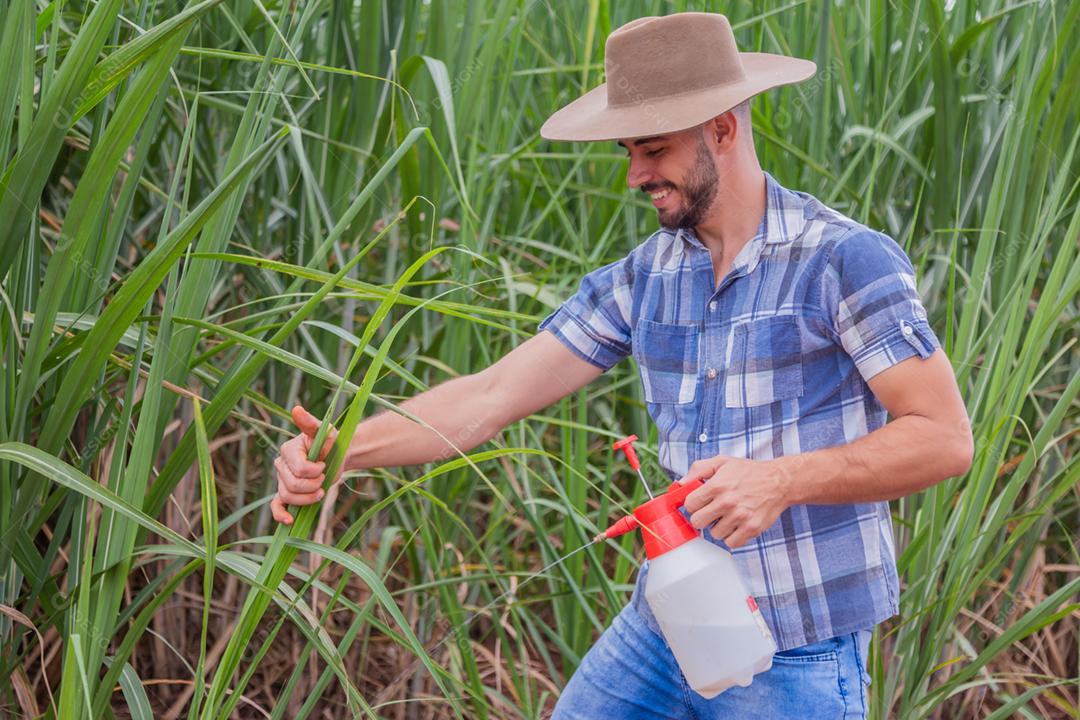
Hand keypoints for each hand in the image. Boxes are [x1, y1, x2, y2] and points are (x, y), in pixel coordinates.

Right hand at [270, 405, 338, 524]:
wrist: (338, 456)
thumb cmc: (331, 442)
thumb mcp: (324, 432)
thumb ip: (310, 423)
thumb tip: (296, 409)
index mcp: (288, 450)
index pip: (298, 469)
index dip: (314, 471)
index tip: (323, 465)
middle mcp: (281, 465)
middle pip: (293, 485)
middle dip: (313, 485)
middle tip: (325, 478)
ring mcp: (282, 480)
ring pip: (288, 497)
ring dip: (308, 498)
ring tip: (321, 491)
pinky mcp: (286, 493)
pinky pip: (277, 506)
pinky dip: (281, 515)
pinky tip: (290, 521)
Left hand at [679, 455, 788, 547]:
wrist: (780, 482)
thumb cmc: (749, 472)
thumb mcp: (722, 462)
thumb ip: (698, 470)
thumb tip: (680, 484)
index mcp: (716, 485)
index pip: (689, 504)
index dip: (693, 504)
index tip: (699, 503)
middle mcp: (727, 502)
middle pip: (697, 522)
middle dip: (702, 517)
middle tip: (711, 512)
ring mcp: (739, 517)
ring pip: (714, 534)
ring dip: (719, 527)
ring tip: (728, 516)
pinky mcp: (752, 529)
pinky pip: (731, 543)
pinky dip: (732, 537)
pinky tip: (736, 525)